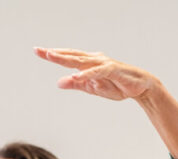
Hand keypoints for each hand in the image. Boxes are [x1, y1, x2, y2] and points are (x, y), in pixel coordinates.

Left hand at [35, 47, 159, 101]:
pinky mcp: (112, 70)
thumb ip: (76, 84)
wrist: (139, 87)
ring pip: (81, 60)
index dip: (53, 55)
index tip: (38, 51)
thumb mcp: (92, 88)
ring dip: (65, 59)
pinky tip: (76, 75)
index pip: (68, 58)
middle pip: (71, 56)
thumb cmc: (116, 85)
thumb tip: (59, 82)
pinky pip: (97, 72)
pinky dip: (86, 73)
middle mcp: (94, 59)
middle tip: (38, 50)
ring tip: (51, 56)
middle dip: (54, 53)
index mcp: (88, 63)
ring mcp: (103, 64)